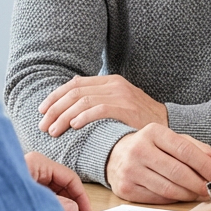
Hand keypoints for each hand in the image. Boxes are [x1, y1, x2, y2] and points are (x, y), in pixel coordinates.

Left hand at [24, 150, 92, 210]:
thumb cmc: (0, 197)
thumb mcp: (35, 200)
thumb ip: (57, 204)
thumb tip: (74, 208)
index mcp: (39, 163)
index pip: (69, 177)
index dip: (81, 195)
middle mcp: (35, 168)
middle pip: (62, 184)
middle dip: (71, 202)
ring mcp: (29, 178)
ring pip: (53, 192)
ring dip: (61, 206)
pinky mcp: (24, 190)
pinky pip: (44, 197)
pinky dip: (51, 207)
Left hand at [38, 75, 168, 135]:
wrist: (168, 124)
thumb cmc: (139, 118)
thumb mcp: (119, 102)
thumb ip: (98, 98)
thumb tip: (71, 100)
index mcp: (109, 80)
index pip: (74, 84)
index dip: (55, 97)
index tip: (42, 110)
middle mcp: (114, 84)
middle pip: (75, 92)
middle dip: (55, 109)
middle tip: (43, 125)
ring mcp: (121, 95)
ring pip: (83, 101)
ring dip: (64, 116)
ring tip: (53, 130)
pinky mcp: (127, 108)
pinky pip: (99, 109)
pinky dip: (83, 117)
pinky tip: (73, 126)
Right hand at [105, 124, 210, 202]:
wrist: (115, 154)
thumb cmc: (151, 147)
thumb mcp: (172, 141)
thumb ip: (197, 148)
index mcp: (154, 132)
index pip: (184, 149)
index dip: (204, 164)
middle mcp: (139, 149)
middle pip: (176, 171)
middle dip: (198, 182)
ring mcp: (130, 170)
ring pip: (167, 188)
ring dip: (188, 194)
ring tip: (199, 194)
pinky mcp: (125, 189)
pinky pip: (157, 198)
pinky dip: (173, 200)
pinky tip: (182, 196)